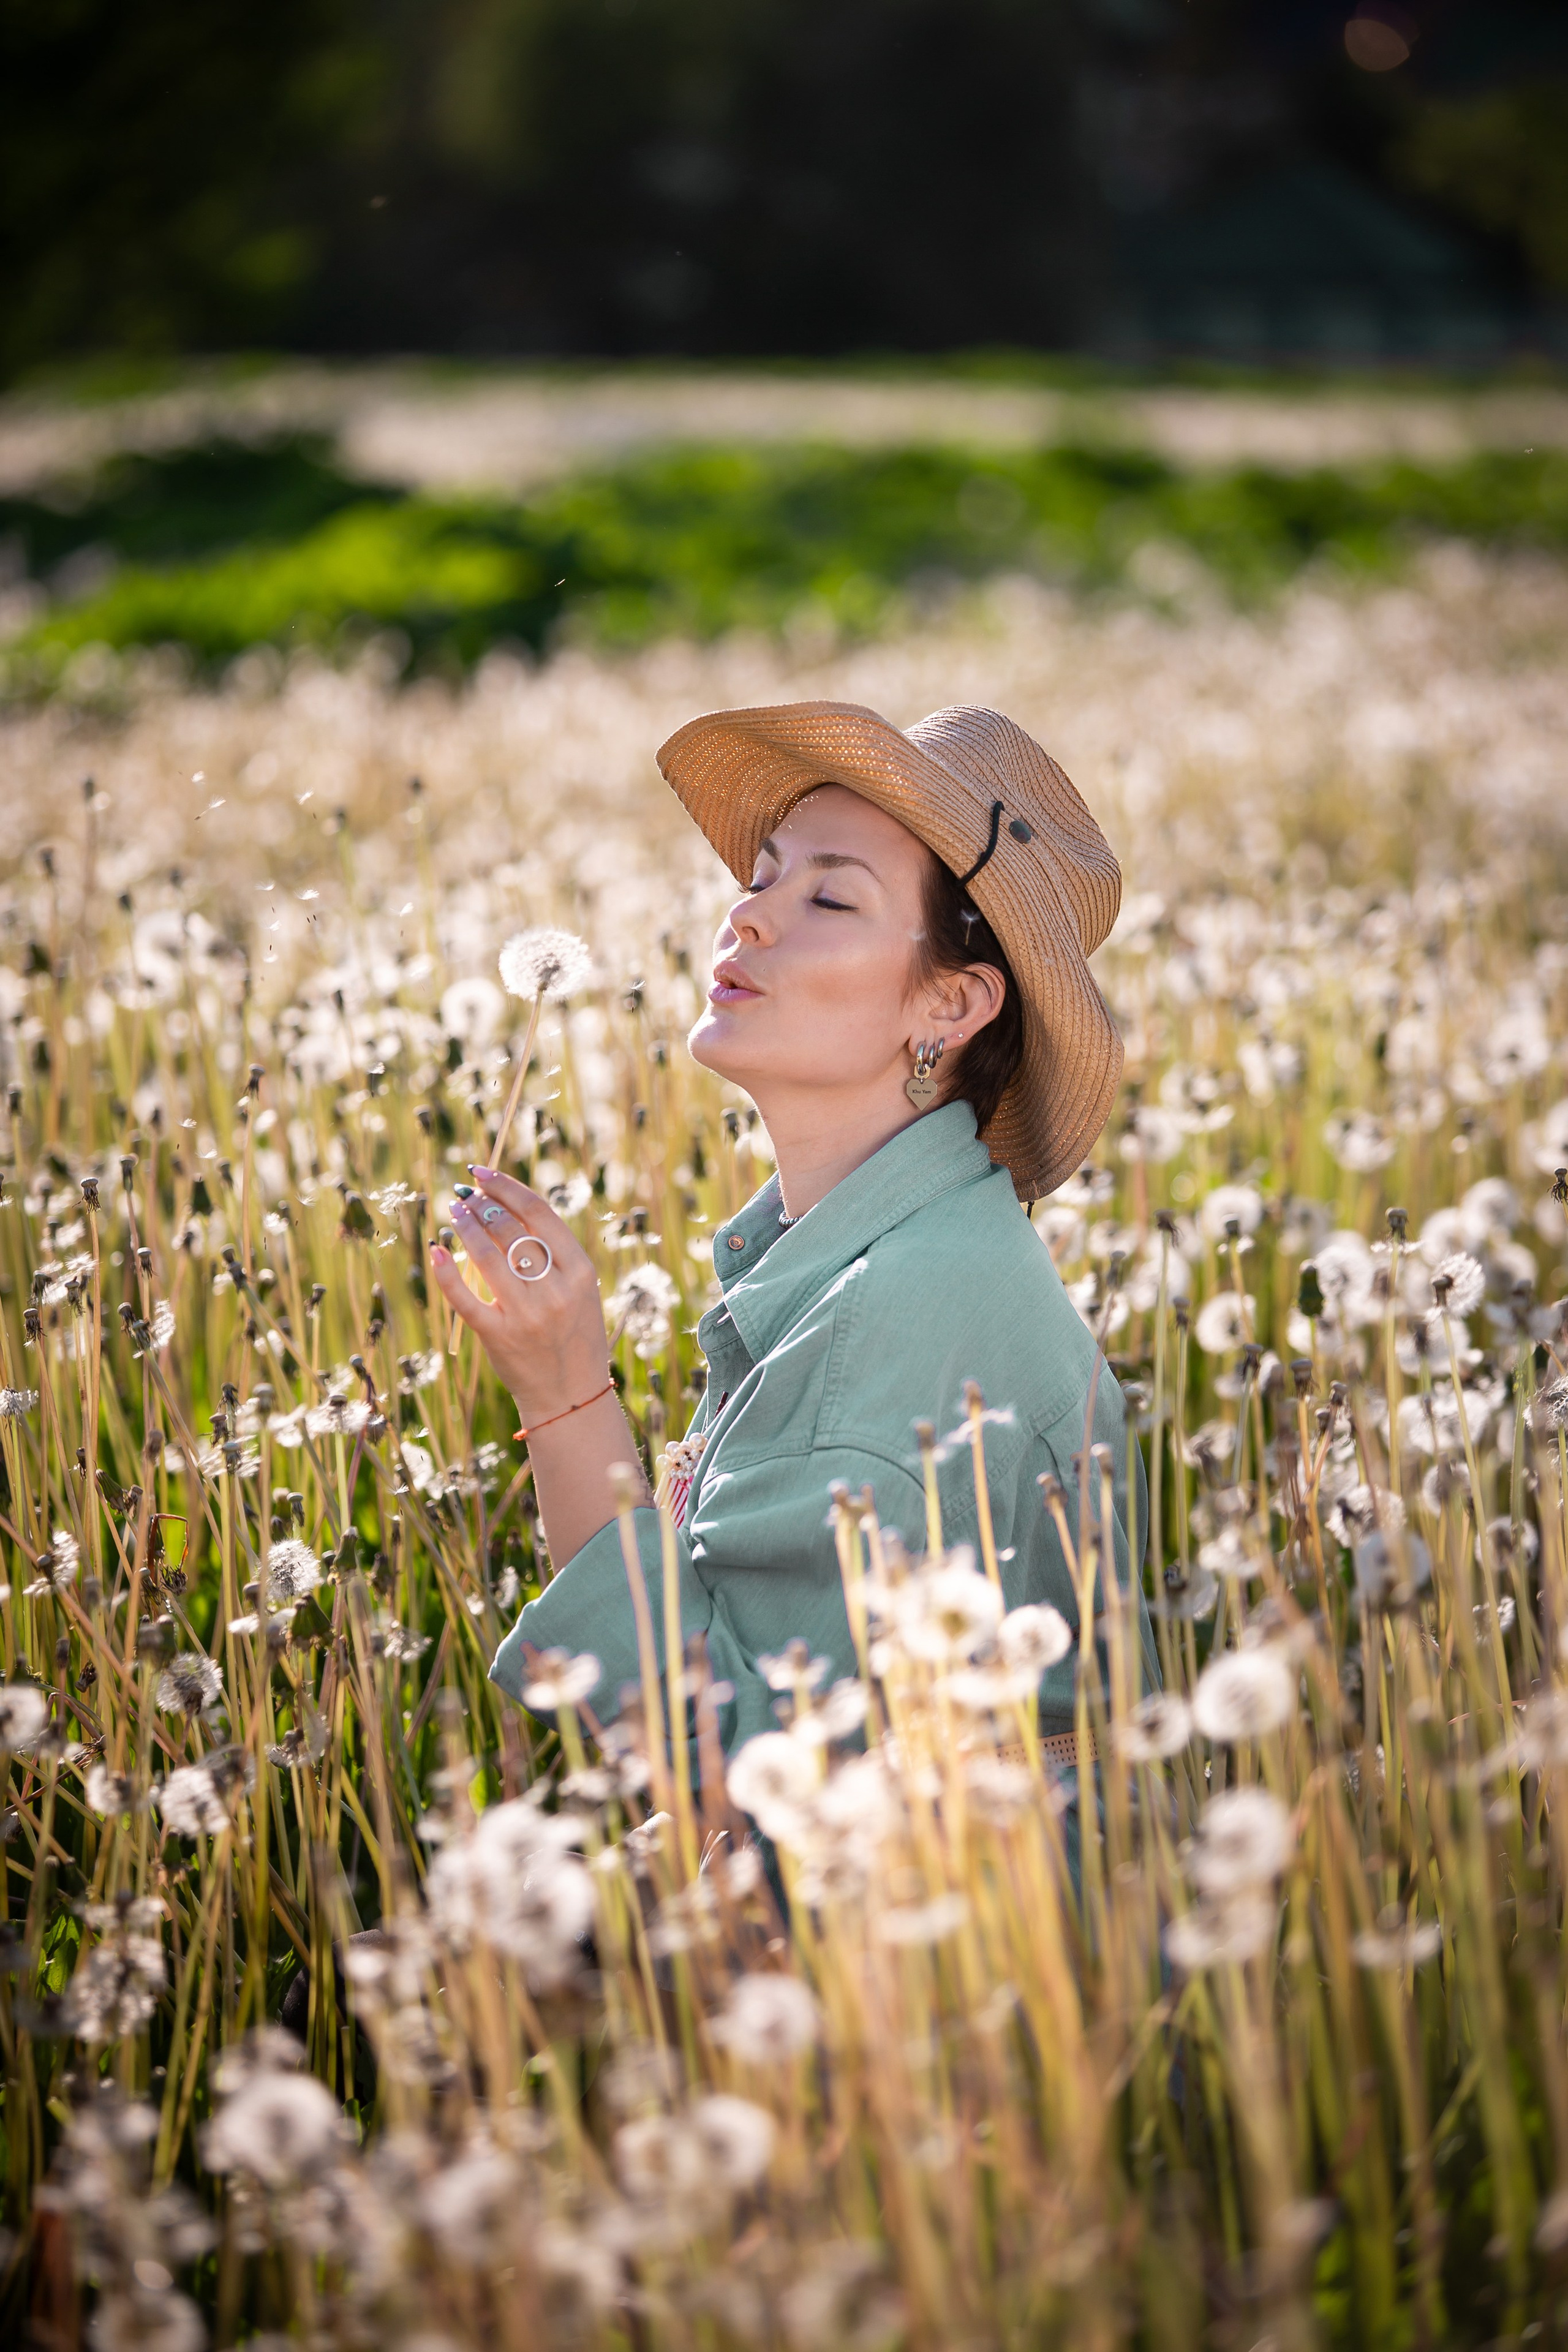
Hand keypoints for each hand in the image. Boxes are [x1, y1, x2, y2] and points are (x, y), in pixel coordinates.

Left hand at [428, 1168, 608, 1422]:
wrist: (571, 1396)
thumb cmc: (572, 1335)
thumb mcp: (580, 1291)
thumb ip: (553, 1255)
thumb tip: (506, 1207)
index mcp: (580, 1272)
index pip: (539, 1214)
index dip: (507, 1187)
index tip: (484, 1173)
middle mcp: (555, 1291)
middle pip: (510, 1230)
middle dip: (482, 1204)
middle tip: (463, 1193)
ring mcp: (526, 1315)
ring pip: (487, 1256)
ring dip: (466, 1226)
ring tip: (453, 1210)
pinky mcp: (498, 1336)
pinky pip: (465, 1299)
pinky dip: (446, 1273)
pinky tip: (436, 1249)